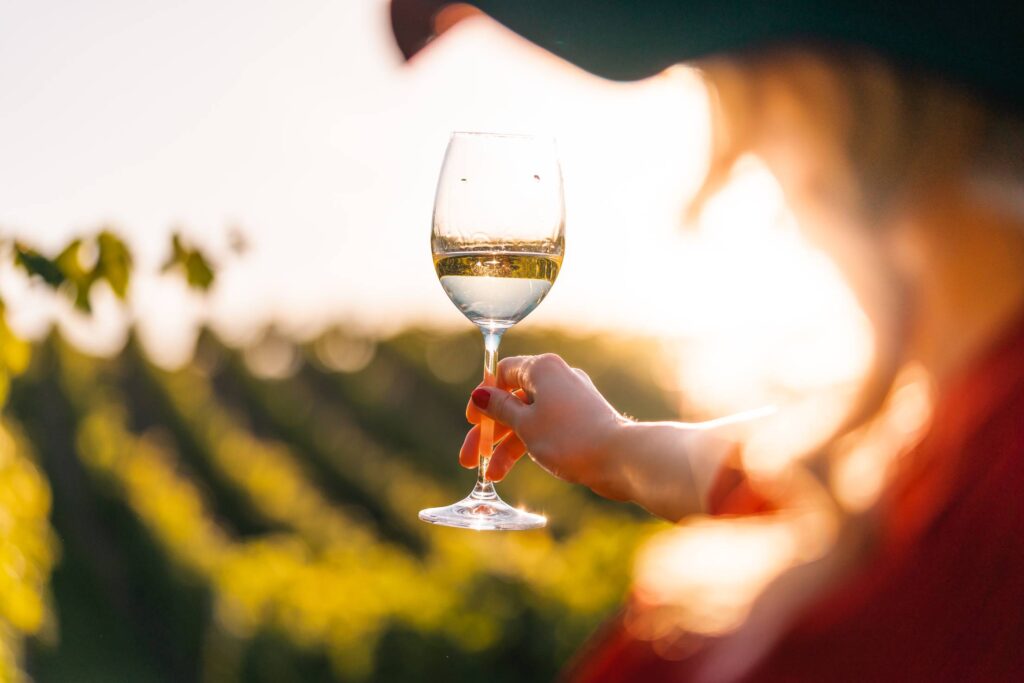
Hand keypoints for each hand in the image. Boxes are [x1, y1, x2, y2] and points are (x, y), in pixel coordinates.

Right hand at [460, 353, 629, 495]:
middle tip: (470, 458)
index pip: (503, 372)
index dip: (483, 396)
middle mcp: (558, 378)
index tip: (471, 421)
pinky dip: (529, 445)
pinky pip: (547, 429)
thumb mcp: (525, 424)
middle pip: (513, 400)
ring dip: (507, 445)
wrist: (620, 458)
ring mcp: (571, 400)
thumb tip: (481, 395)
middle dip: (490, 431)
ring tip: (492, 475)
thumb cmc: (569, 437)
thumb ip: (499, 409)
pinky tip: (515, 469)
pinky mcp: (581, 421)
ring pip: (529, 418)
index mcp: (543, 368)